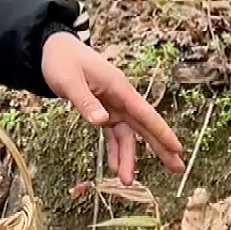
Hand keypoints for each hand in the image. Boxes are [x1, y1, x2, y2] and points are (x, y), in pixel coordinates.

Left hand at [41, 31, 184, 184]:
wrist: (53, 49)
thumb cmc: (62, 61)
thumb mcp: (69, 81)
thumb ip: (85, 102)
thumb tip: (103, 122)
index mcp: (118, 88)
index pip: (145, 113)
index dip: (161, 132)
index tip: (177, 148)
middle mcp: (120, 98)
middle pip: (144, 126)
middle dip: (160, 147)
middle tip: (177, 168)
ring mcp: (113, 105)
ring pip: (127, 134)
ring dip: (128, 156)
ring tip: (127, 181)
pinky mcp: (103, 109)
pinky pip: (112, 133)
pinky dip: (113, 149)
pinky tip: (113, 166)